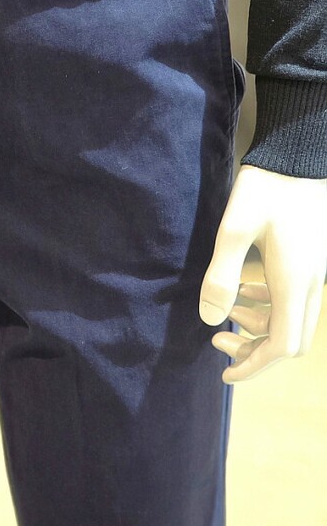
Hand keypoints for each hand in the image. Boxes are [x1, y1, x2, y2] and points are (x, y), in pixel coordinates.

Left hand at [198, 163, 326, 382]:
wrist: (298, 154)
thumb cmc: (267, 187)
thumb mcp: (234, 229)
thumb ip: (221, 276)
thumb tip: (210, 319)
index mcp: (294, 282)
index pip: (282, 345)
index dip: (253, 366)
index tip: (224, 372)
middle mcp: (311, 283)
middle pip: (290, 339)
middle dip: (255, 351)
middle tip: (218, 342)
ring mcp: (315, 272)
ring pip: (293, 318)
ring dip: (261, 326)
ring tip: (228, 314)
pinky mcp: (310, 259)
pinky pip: (294, 297)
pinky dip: (270, 304)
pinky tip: (245, 288)